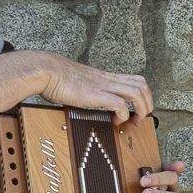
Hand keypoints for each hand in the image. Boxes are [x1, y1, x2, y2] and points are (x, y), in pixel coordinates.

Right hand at [37, 55, 152, 121]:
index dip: (143, 96)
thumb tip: (87, 100)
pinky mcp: (95, 94)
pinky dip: (123, 114)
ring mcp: (103, 86)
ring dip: (140, 110)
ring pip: (137, 92)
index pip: (136, 80)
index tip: (137, 111)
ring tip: (133, 122)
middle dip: (147, 104)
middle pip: (142, 85)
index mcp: (105, 77)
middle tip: (139, 119)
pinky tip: (116, 121)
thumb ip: (88, 89)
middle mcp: (108, 79)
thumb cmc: (56, 77)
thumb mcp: (79, 83)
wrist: (45, 70)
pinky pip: (120, 103)